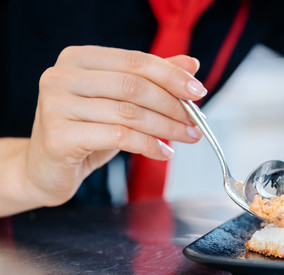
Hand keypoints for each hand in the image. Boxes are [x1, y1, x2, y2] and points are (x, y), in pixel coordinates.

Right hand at [25, 45, 206, 206]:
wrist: (47, 168)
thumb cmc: (87, 131)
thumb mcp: (122, 102)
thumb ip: (153, 81)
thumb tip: (192, 65)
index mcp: (79, 59)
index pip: (136, 61)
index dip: (172, 76)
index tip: (199, 92)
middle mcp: (62, 76)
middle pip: (134, 86)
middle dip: (173, 105)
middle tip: (196, 123)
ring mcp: (56, 104)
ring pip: (129, 113)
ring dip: (167, 127)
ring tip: (187, 137)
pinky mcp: (59, 136)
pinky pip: (118, 137)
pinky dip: (148, 145)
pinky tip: (164, 153)